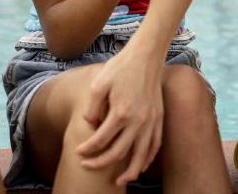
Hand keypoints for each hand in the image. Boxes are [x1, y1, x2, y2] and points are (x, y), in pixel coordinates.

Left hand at [76, 48, 163, 185]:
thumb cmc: (120, 68)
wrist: (146, 57)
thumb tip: (92, 126)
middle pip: (118, 153)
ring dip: (130, 172)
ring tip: (119, 181)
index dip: (87, 150)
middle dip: (100, 163)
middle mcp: (138, 121)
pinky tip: (140, 166)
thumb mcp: (98, 84)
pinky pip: (155, 146)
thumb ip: (92, 108)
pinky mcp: (159, 119)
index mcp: (120, 113)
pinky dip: (147, 160)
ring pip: (141, 156)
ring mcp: (151, 122)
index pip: (100, 141)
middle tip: (88, 166)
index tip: (78, 152)